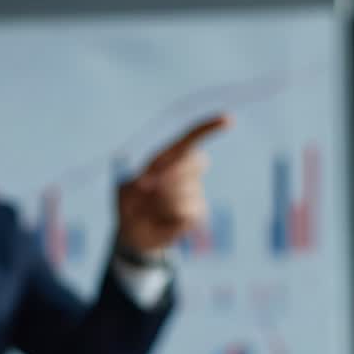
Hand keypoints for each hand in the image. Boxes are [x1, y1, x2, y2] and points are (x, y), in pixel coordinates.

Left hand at [116, 114, 231, 254]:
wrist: (135, 234)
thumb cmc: (129, 206)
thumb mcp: (125, 192)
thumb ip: (136, 185)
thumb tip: (152, 182)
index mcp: (166, 160)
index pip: (188, 141)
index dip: (206, 129)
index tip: (227, 120)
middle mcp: (185, 173)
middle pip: (189, 164)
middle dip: (167, 176)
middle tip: (145, 190)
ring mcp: (194, 193)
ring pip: (183, 192)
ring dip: (162, 202)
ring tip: (152, 209)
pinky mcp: (197, 213)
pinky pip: (185, 213)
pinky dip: (169, 218)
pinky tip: (162, 220)